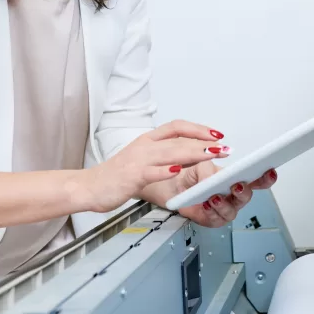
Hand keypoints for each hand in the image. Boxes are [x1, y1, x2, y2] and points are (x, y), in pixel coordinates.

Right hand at [76, 120, 230, 212]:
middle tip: (224, 147)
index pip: (177, 127)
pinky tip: (178, 171)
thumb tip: (191, 154)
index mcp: (148, 140)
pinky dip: (165, 171)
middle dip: (204, 142)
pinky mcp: (131, 176)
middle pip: (178, 139)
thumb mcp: (145, 160)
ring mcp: (138, 160)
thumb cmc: (117, 176)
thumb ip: (166, 155)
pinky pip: (151, 172)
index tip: (217, 134)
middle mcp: (144, 146)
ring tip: (210, 154)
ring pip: (169, 152)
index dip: (199, 129)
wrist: (89, 186)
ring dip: (192, 153)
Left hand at [171, 162, 278, 227]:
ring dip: (224, 204)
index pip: (256, 179)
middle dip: (243, 191)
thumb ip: (208, 170)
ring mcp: (224, 208)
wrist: (175, 187)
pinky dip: (211, 212)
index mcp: (236, 179)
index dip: (266, 177)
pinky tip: (205, 204)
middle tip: (237, 185)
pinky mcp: (213, 219)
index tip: (269, 171)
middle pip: (247, 196)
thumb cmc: (192, 175)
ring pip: (232, 210)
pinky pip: (216, 219)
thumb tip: (213, 180)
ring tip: (214, 197)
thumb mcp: (200, 165)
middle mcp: (233, 195)